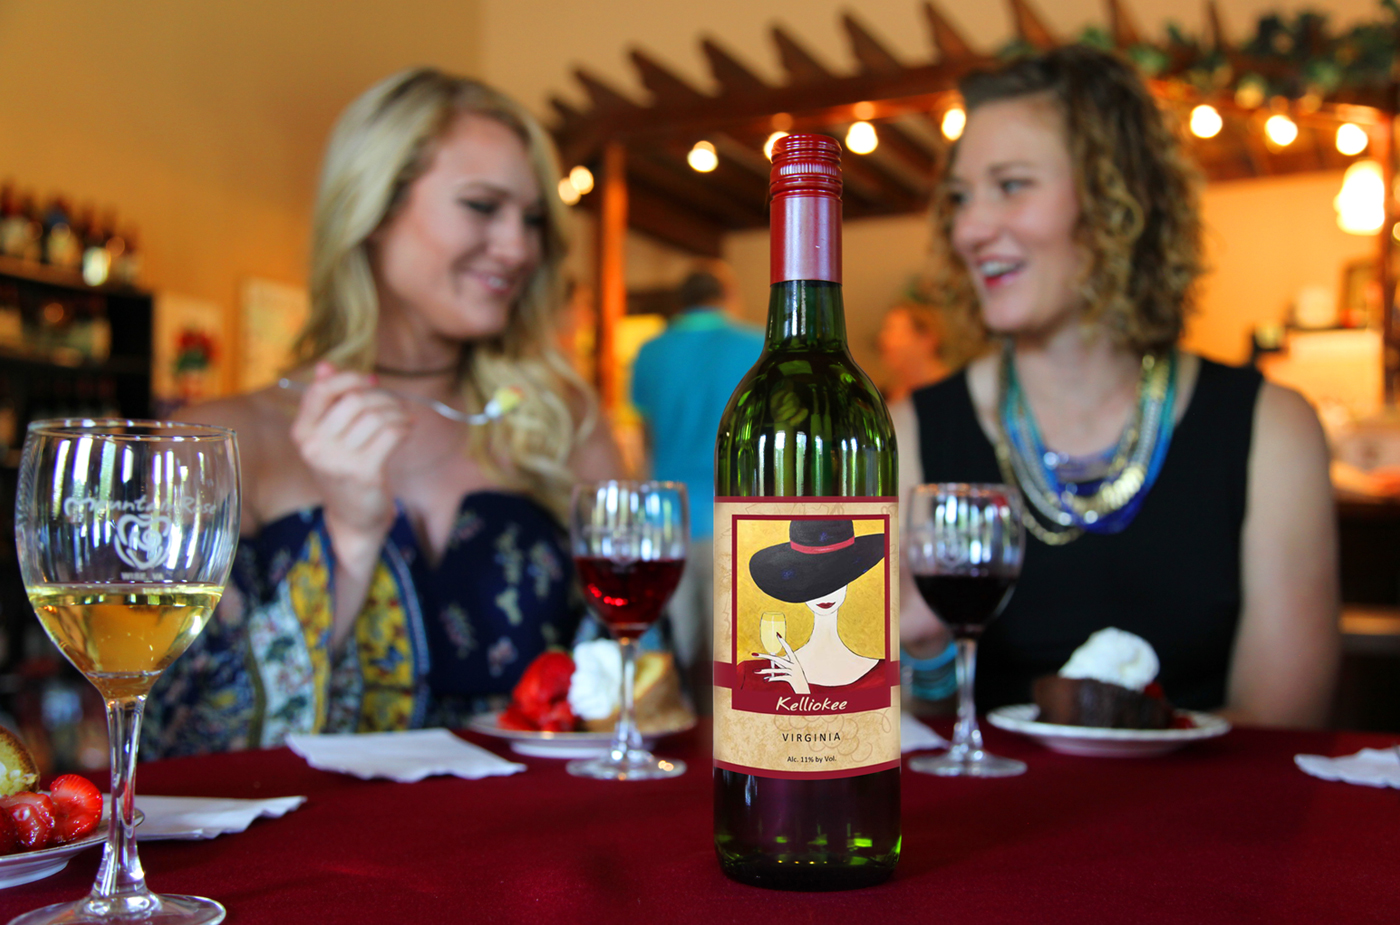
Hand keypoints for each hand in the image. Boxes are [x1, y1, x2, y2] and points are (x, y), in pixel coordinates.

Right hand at [289, 362, 409, 561]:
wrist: (353, 518)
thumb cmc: (344, 471)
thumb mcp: (329, 438)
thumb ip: (327, 403)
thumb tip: (325, 365)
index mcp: (302, 433)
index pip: (320, 390)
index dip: (349, 378)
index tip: (372, 380)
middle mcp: (315, 446)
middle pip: (355, 400)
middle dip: (383, 397)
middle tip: (397, 405)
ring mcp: (338, 461)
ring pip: (376, 416)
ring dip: (397, 413)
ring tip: (405, 418)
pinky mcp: (364, 472)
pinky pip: (391, 434)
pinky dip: (404, 428)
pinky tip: (407, 431)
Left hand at [756, 635, 810, 694]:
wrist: (804, 690)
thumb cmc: (796, 679)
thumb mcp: (790, 670)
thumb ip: (782, 665)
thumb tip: (772, 663)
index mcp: (794, 660)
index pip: (788, 648)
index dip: (783, 642)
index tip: (777, 634)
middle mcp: (794, 664)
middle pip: (776, 659)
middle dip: (764, 656)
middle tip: (753, 654)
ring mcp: (793, 672)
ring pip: (776, 670)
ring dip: (764, 671)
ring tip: (755, 671)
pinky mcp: (791, 679)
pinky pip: (779, 677)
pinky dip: (772, 679)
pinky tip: (766, 680)